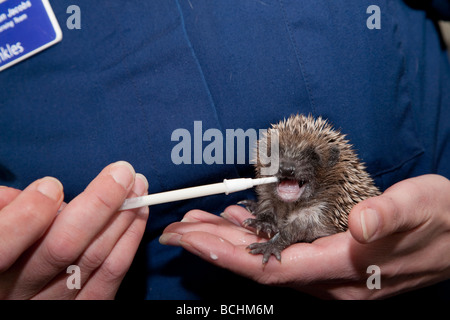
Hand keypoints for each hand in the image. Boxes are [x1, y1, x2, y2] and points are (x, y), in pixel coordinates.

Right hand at [0, 161, 148, 298]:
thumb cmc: (7, 246)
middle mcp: (19, 293)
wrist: (17, 290)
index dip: (31, 212)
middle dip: (100, 203)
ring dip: (122, 216)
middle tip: (121, 172)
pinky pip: (111, 276)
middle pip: (63, 247)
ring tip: (137, 186)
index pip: (4, 243)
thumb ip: (6, 209)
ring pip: (94, 258)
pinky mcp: (82, 308)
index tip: (52, 185)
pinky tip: (139, 215)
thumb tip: (41, 192)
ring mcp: (53, 304)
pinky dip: (129, 241)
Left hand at [160, 174, 449, 298]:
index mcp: (343, 267)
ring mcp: (326, 270)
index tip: (189, 237)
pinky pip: (282, 251)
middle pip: (258, 265)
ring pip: (266, 258)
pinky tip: (240, 219)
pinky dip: (255, 235)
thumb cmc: (442, 222)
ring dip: (228, 240)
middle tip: (178, 227)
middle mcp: (328, 276)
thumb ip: (390, 216)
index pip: (271, 267)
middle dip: (214, 246)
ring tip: (197, 221)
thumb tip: (362, 225)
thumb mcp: (422, 208)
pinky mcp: (329, 258)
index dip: (225, 254)